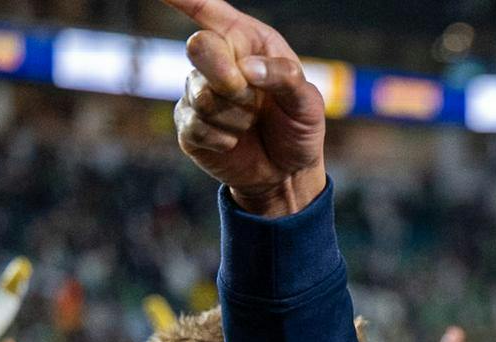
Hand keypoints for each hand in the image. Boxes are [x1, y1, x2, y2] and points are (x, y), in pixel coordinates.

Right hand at [162, 0, 325, 217]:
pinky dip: (224, 139)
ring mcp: (197, 90)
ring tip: (252, 122)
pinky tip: (235, 141)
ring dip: (236, 117)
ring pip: (203, 95)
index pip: (210, 10)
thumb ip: (285, 78)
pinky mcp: (187, 122)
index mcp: (248, 41)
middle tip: (249, 96)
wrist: (286, 172)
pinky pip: (197, 125)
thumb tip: (247, 69)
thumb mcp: (308, 103)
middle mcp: (219, 59)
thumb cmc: (298, 127)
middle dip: (226, 76)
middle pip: (199, 47)